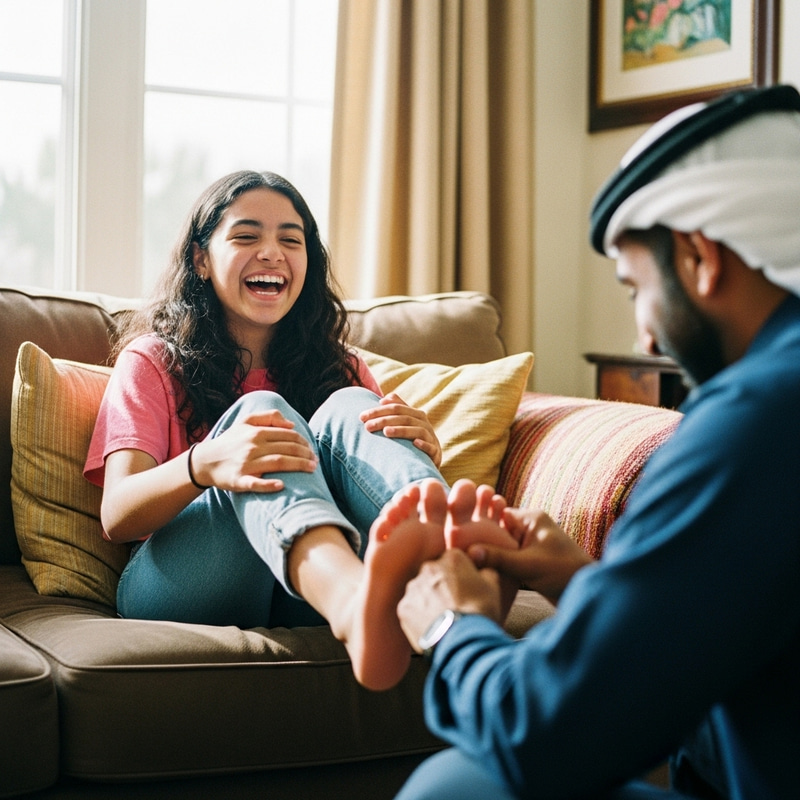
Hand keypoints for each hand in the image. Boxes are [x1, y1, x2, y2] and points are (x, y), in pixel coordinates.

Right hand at [190, 410, 317, 491]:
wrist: (205, 461)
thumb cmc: (230, 441)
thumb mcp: (245, 422)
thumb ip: (269, 417)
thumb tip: (291, 424)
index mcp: (256, 433)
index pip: (287, 436)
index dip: (303, 442)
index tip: (312, 450)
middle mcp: (252, 447)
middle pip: (286, 449)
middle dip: (305, 454)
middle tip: (316, 461)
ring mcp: (246, 464)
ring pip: (277, 463)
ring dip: (297, 466)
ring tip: (311, 469)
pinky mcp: (239, 480)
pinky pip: (255, 483)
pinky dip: (269, 485)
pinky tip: (282, 485)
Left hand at [360, 392, 442, 466]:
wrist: (433, 457)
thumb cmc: (414, 438)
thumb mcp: (406, 423)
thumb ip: (397, 409)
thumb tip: (384, 399)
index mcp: (416, 414)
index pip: (396, 408)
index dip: (379, 411)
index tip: (361, 417)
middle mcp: (424, 423)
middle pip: (404, 418)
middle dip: (384, 420)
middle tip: (367, 426)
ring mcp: (431, 437)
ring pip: (417, 430)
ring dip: (401, 430)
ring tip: (386, 432)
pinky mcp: (435, 452)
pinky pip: (431, 447)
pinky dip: (424, 445)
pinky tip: (414, 443)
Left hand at [397, 549, 502, 651]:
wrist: (462, 641)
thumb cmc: (479, 612)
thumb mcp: (492, 587)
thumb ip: (485, 572)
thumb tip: (481, 572)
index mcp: (452, 558)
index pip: (453, 560)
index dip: (460, 575)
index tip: (464, 588)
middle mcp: (429, 568)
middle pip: (434, 573)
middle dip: (442, 585)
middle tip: (453, 604)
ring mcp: (414, 587)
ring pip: (420, 590)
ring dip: (429, 599)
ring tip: (442, 618)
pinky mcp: (404, 607)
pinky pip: (411, 608)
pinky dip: (419, 616)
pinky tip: (432, 626)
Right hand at [467, 508, 593, 604]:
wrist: (587, 593)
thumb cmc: (563, 573)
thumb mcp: (527, 565)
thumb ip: (498, 557)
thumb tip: (468, 552)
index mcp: (531, 518)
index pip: (497, 515)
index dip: (479, 525)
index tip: (458, 535)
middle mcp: (530, 527)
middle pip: (497, 529)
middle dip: (482, 540)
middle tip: (459, 551)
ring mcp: (530, 544)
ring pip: (502, 545)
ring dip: (490, 554)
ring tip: (467, 562)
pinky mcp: (531, 559)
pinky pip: (508, 557)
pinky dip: (499, 563)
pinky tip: (483, 572)